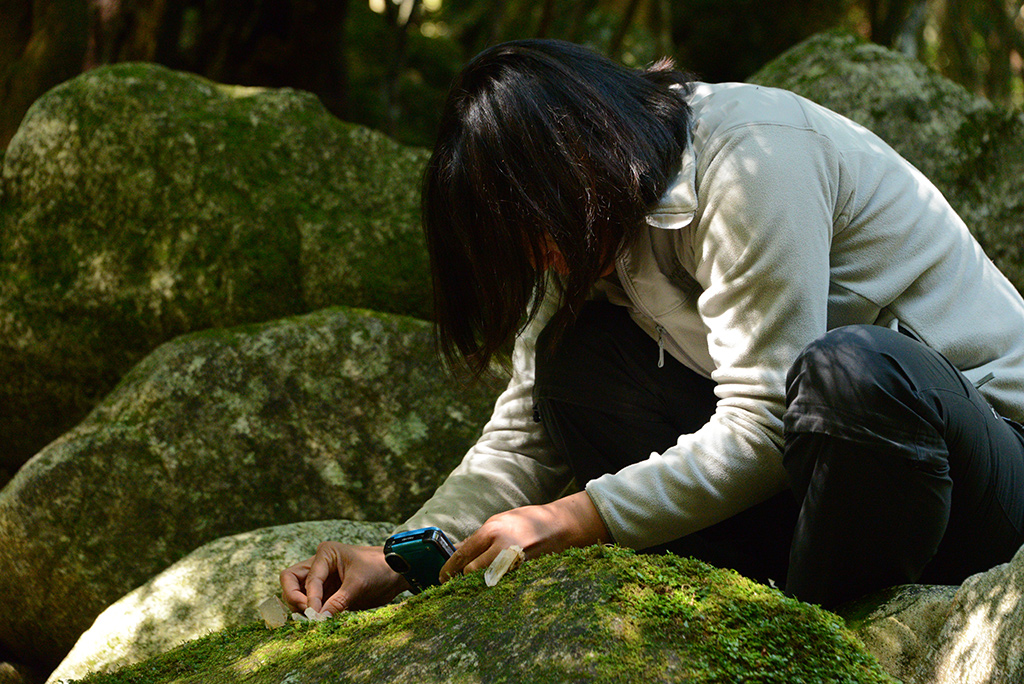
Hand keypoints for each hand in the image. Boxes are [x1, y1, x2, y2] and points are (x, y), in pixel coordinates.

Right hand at [279, 541, 408, 614]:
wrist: (397, 573)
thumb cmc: (379, 569)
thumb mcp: (359, 584)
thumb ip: (339, 601)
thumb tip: (320, 619)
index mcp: (325, 554)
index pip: (307, 579)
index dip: (310, 599)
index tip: (316, 616)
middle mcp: (318, 565)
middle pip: (290, 581)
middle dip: (294, 598)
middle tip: (306, 615)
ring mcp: (322, 580)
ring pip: (296, 593)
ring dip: (301, 607)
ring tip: (314, 620)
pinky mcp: (327, 593)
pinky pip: (310, 603)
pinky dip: (311, 612)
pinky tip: (318, 621)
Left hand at [439, 491, 610, 580]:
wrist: (560, 526)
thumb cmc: (528, 521)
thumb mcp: (501, 520)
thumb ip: (480, 537)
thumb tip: (459, 550)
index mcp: (492, 530)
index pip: (463, 553)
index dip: (449, 568)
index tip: (442, 577)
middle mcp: (501, 547)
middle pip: (471, 572)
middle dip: (463, 577)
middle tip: (457, 582)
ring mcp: (514, 562)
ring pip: (486, 581)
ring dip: (479, 582)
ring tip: (477, 582)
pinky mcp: (525, 573)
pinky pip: (503, 584)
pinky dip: (496, 585)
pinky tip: (495, 584)